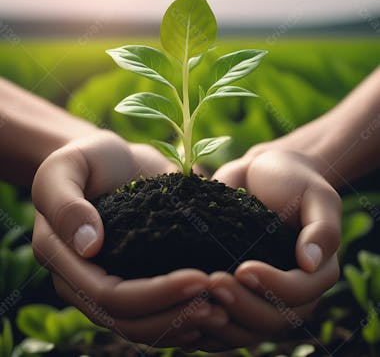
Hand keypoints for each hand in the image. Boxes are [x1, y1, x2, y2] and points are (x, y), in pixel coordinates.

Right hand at [32, 130, 227, 347]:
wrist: (110, 160)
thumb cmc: (87, 159)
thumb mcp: (65, 168)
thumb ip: (65, 202)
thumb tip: (88, 246)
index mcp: (66, 261)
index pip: (109, 296)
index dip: (154, 295)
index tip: (199, 279)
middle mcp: (89, 281)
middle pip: (130, 321)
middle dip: (176, 316)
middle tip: (221, 306)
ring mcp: (115, 280)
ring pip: (146, 325)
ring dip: (185, 324)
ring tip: (225, 312)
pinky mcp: (138, 274)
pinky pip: (158, 309)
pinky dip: (185, 316)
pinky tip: (214, 310)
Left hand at [182, 148, 340, 350]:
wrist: (262, 174)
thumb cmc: (292, 181)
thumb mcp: (317, 196)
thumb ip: (322, 228)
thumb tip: (311, 263)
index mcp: (316, 273)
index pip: (299, 294)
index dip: (273, 288)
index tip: (243, 269)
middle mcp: (291, 291)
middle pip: (271, 319)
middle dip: (242, 306)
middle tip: (213, 283)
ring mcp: (262, 294)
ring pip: (246, 328)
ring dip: (221, 320)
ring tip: (197, 297)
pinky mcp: (238, 290)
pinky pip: (225, 319)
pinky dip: (207, 322)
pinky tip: (186, 310)